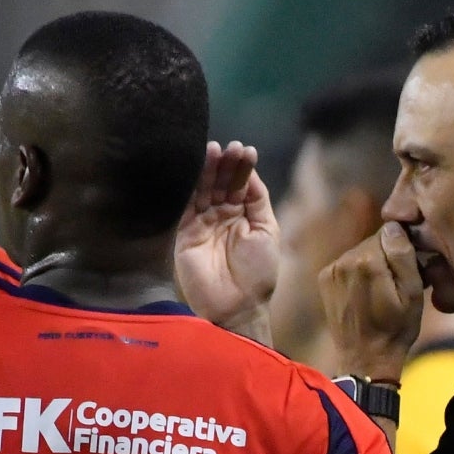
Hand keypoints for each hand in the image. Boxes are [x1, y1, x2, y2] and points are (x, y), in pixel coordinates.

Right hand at [175, 140, 280, 340]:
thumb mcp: (267, 232)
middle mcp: (222, 215)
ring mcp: (203, 223)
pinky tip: (197, 169)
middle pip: (222, 183)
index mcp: (244, 215)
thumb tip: (249, 173)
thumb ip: (258, 201)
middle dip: (226, 164)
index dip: (242, 168)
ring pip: (204, 190)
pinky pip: (187, 205)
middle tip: (230, 147)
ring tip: (214, 150)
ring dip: (209, 170)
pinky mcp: (186, 233)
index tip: (245, 150)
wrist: (237, 305)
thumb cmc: (258, 272)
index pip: (241, 184)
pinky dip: (191, 187)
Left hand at [319, 222, 424, 380]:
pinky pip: (346, 264)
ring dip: (371, 264)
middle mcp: (344, 260)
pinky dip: (356, 273)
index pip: (390, 232)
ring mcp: (331, 269)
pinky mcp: (324, 279)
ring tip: (379, 291)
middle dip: (386, 256)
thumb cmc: (395, 329)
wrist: (365, 359)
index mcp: (367, 261)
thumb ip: (404, 255)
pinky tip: (363, 294)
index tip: (406, 269)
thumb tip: (394, 226)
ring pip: (359, 252)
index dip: (402, 248)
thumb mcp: (412, 294)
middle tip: (394, 283)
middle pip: (373, 242)